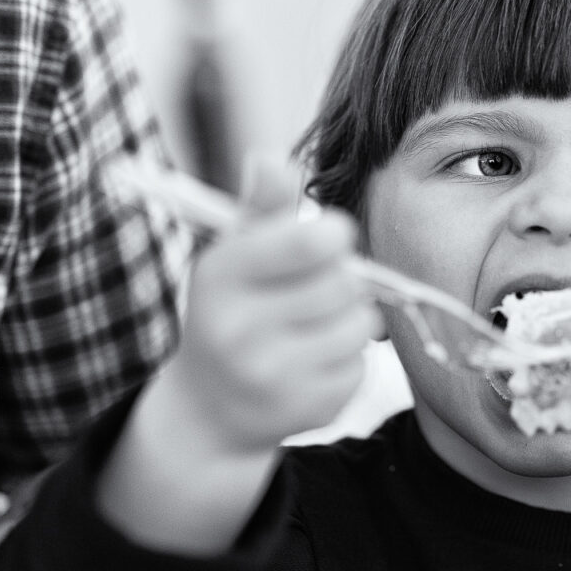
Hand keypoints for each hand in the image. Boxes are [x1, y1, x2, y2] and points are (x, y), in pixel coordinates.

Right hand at [160, 159, 380, 452]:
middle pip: (344, 283)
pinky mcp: (307, 411)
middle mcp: (239, 331)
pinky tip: (314, 360)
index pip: (308, 242)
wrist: (209, 408)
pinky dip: (349, 357)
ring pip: (360, 324)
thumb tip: (270, 159)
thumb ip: (261, 206)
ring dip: (350, 317)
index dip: (333, 234)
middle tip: (319, 286)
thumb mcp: (234, 254)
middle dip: (343, 278)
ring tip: (318, 322)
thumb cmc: (231, 310)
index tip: (329, 238)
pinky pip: (361, 365)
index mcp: (219, 278)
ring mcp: (273, 378)